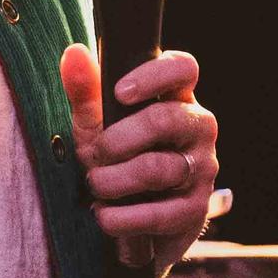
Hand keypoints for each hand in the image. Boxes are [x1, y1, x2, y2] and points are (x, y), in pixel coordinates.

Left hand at [60, 43, 223, 277]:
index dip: (154, 75)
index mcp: (177, 98)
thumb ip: (86, 92)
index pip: (183, 69)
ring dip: (112, 181)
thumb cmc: (117, 162)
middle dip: (117, 140)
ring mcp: (202, 169)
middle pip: (165, 119)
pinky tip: (104, 215)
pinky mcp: (196, 209)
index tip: (119, 92)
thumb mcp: (95, 127)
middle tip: (94, 154)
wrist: (134, 225)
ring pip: (156, 168)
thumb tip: (74, 53)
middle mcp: (197, 129)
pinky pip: (156, 213)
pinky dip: (120, 217)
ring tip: (96, 186)